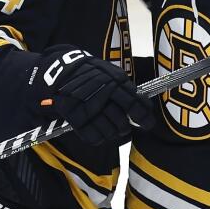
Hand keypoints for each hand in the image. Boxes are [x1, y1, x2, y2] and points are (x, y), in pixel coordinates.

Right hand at [30, 47, 153, 145]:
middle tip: (124, 125)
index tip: (148, 124)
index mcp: (115, 82)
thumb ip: (127, 89)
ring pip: (110, 133)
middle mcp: (102, 95)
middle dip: (125, 127)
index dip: (144, 118)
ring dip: (113, 132)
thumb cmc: (92, 73)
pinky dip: (98, 136)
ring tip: (110, 126)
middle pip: (122, 123)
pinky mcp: (74, 118)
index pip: (135, 105)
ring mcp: (87, 108)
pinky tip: (97, 128)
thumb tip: (145, 107)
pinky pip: (94, 138)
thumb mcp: (112, 73)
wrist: (61, 70)